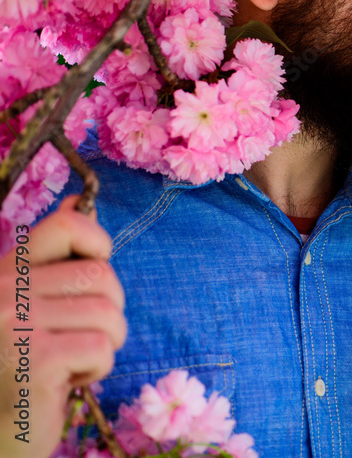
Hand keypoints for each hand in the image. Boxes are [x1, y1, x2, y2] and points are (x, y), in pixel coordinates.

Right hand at [0, 197, 125, 457]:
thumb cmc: (19, 367)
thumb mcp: (29, 305)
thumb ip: (52, 260)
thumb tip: (77, 201)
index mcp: (3, 272)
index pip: (67, 225)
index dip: (98, 244)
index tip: (91, 275)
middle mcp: (1, 291)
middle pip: (102, 276)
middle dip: (109, 311)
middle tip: (79, 338)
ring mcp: (13, 324)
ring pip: (109, 314)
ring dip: (105, 344)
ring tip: (71, 362)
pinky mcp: (33, 360)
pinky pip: (102, 347)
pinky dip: (97, 369)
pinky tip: (66, 381)